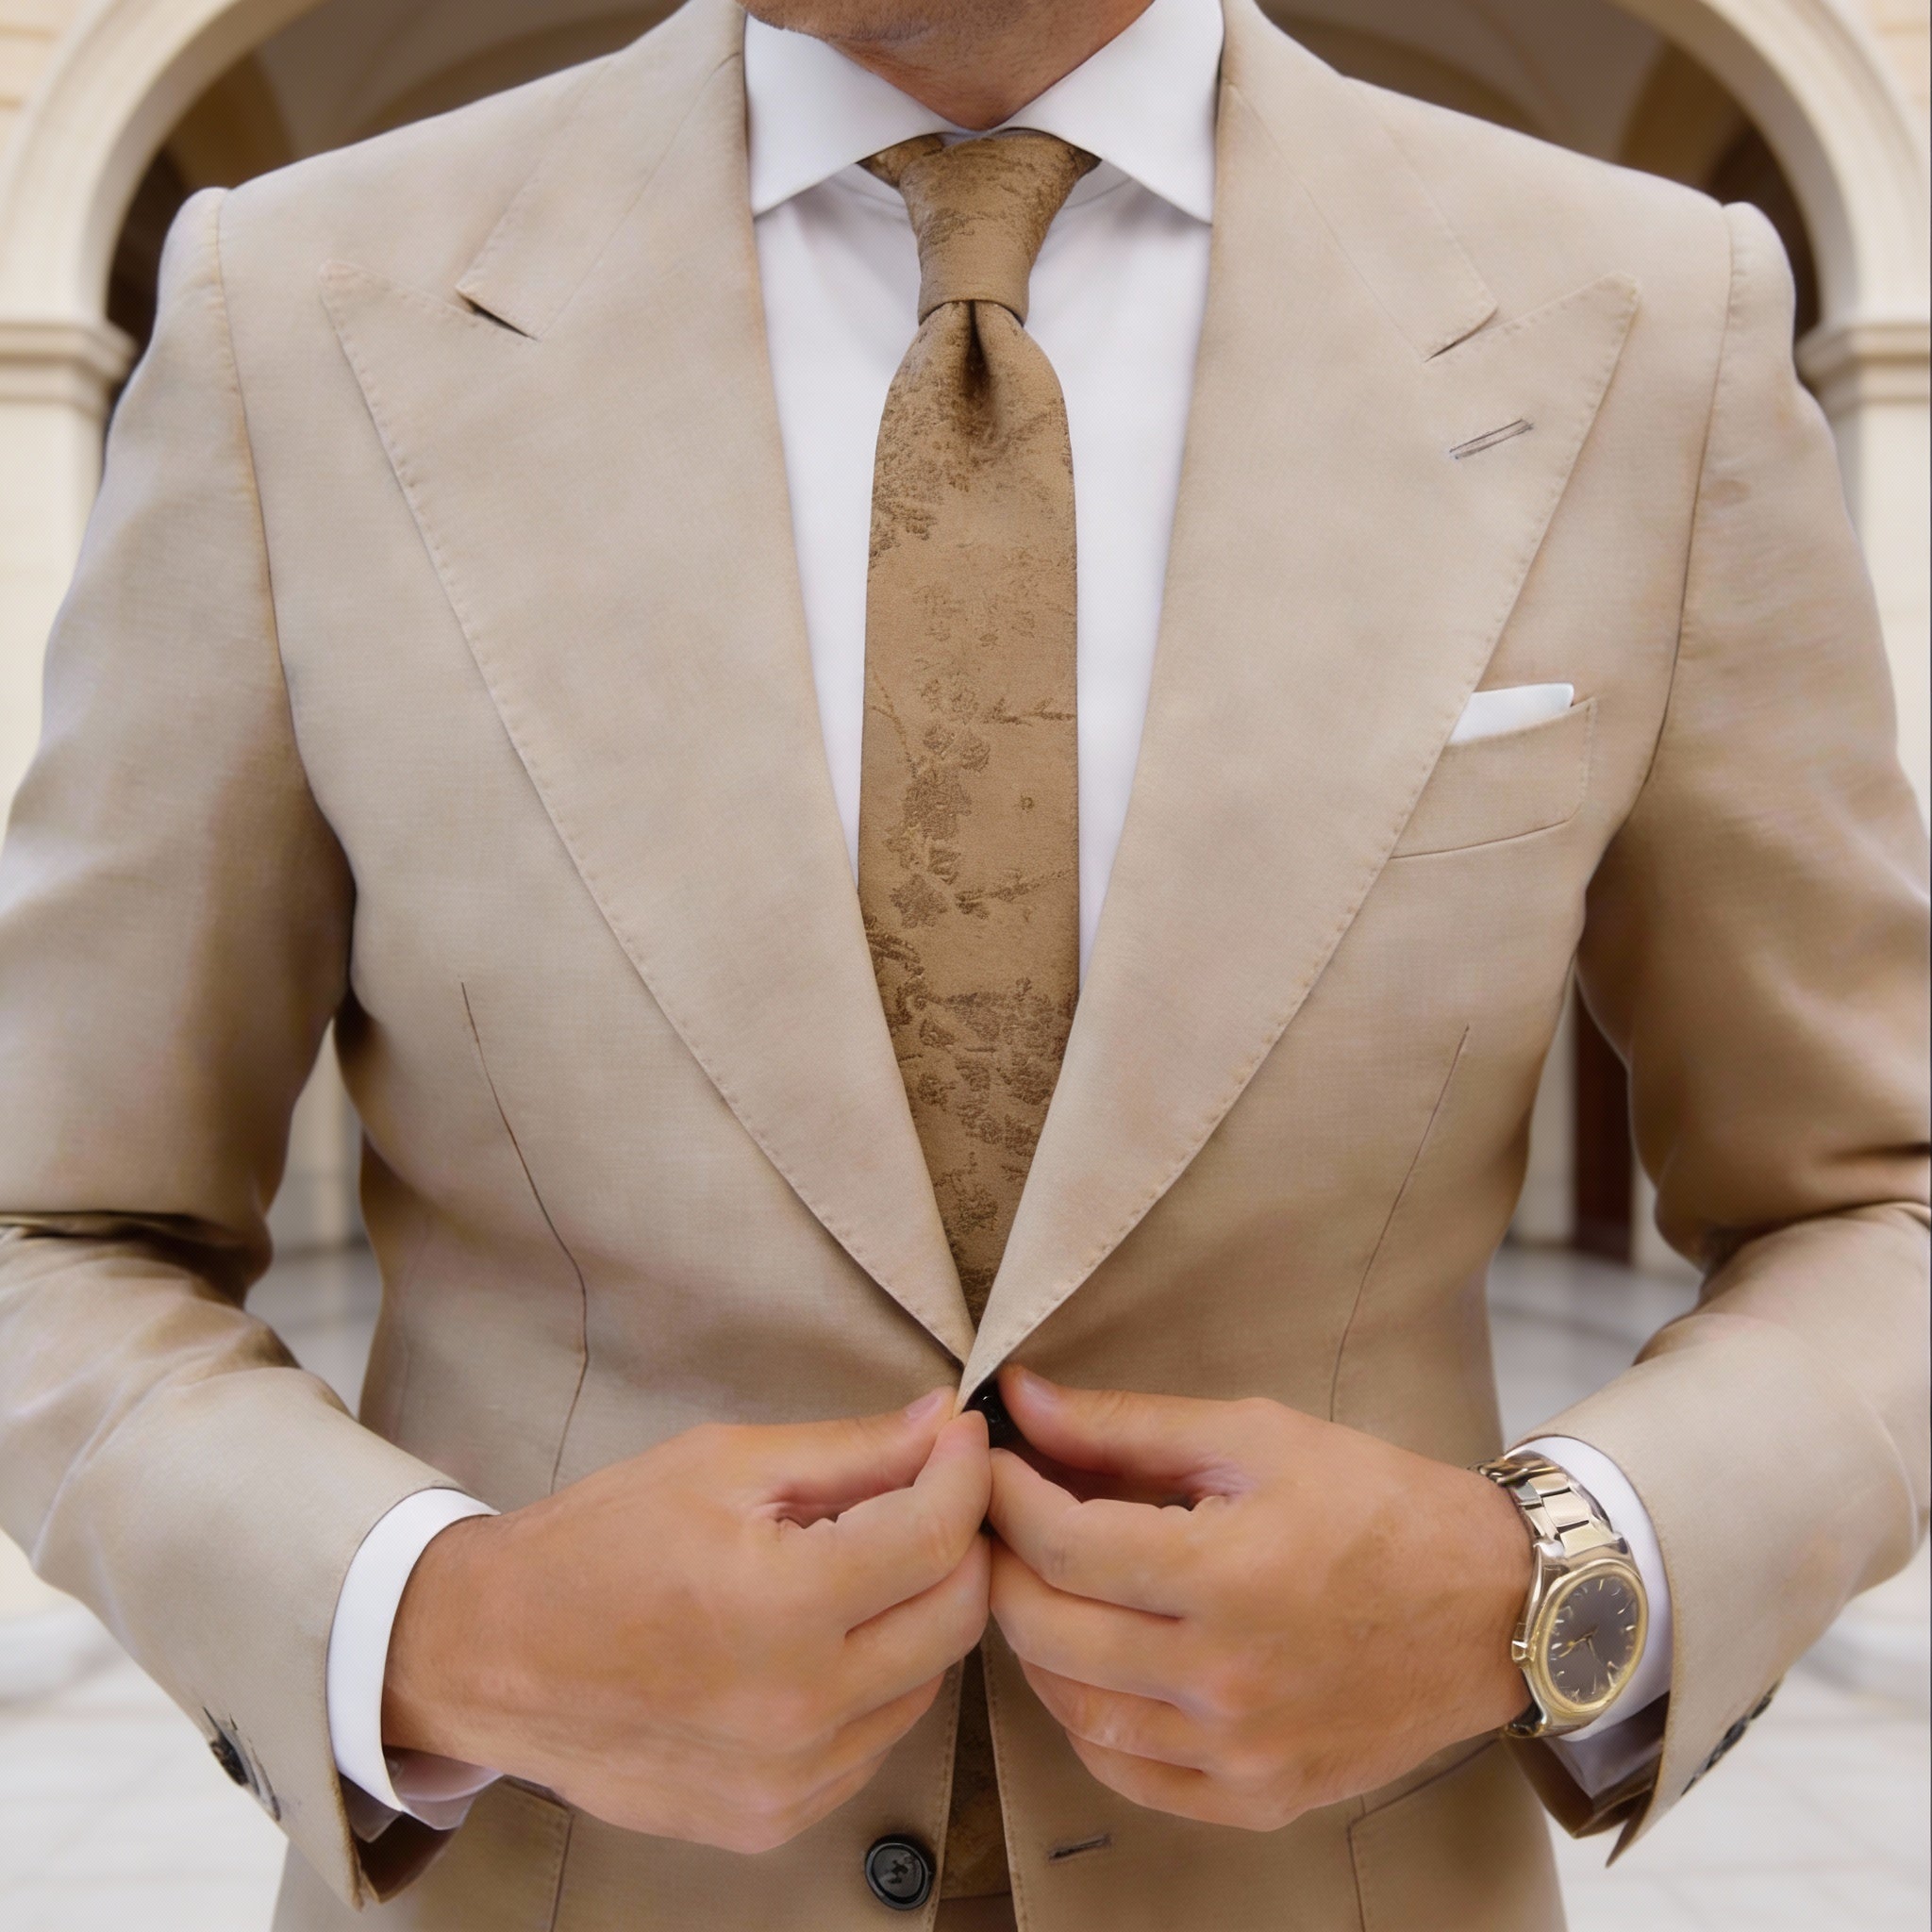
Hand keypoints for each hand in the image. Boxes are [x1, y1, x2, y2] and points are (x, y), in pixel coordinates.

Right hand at [383, 1392, 990, 1851]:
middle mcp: (799, 1709)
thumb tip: (944, 1423)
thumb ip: (850, 1450)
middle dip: (960, 1541)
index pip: (937, 1536)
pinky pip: (874, 1741)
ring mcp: (789, 1780)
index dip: (964, 1473)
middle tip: (929, 1493)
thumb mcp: (722, 1465)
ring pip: (927, 1682)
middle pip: (956, 1617)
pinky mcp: (774, 1820)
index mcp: (783, 1607)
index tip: (960, 1438)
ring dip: (920, 1614)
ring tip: (866, 1564)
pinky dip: (876, 1682)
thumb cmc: (598, 1544)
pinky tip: (826, 1637)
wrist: (492, 1658)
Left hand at [986, 1368, 1529, 1830]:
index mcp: (1228, 1575)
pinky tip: (1092, 1663)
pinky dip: (1086, 1720)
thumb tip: (1021, 1402)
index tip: (989, 1463)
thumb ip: (1126, 1425)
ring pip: (1073, 1711)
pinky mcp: (1257, 1798)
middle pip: (1048, 1631)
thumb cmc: (1377, 1505)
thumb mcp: (1256, 1437)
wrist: (1493, 1607)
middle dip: (1002, 1564)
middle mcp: (1227, 1679)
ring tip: (1042, 1584)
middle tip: (999, 1520)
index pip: (1062, 1545)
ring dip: (1034, 1643)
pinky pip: (1128, 1774)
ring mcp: (1241, 1753)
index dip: (1005, 1497)